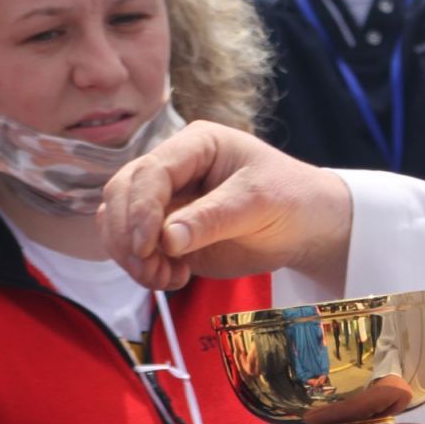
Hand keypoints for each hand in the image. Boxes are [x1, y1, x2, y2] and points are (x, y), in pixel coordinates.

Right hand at [97, 120, 352, 289]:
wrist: (307, 227)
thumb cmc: (291, 198)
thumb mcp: (259, 202)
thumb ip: (213, 218)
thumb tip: (167, 238)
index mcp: (196, 145)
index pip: (151, 170)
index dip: (140, 207)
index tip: (147, 245)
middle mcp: (174, 169)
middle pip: (121, 193)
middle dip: (127, 234)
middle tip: (152, 268)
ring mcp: (167, 201)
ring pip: (117, 221)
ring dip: (130, 256)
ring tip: (166, 278)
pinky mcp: (166, 232)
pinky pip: (132, 247)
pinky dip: (141, 267)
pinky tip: (172, 278)